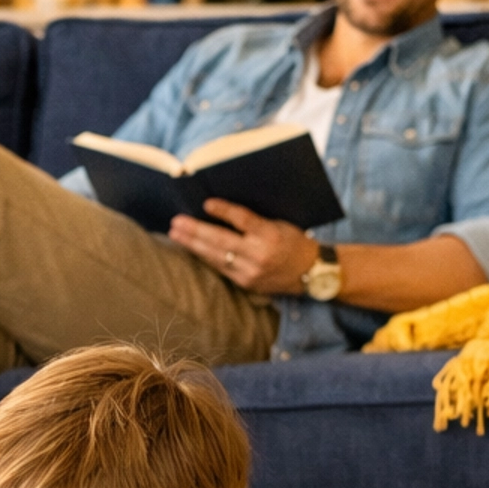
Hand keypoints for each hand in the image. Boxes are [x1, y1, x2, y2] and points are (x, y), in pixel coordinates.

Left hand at [168, 199, 319, 293]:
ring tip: (176, 234)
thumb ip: (254, 220)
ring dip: (194, 245)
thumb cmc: (293, 241)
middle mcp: (260, 255)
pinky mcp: (246, 283)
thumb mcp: (279, 224)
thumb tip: (222, 209)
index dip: (224, 211)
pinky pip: (221, 268)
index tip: (206, 203)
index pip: (243, 220)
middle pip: (222, 241)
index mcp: (271, 235)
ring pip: (217, 257)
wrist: (312, 272)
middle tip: (177, 222)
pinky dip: (205, 257)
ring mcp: (252, 272)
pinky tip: (192, 249)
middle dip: (196, 231)